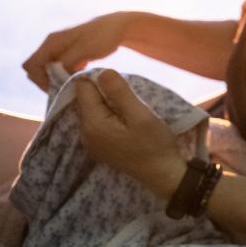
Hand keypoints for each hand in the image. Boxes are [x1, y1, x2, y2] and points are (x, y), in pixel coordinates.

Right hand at [22, 13, 131, 90]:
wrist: (118, 27)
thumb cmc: (103, 36)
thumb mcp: (85, 49)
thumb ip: (67, 61)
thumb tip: (54, 75)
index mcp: (51, 42)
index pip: (31, 65)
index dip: (39, 79)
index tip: (57, 87)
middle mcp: (52, 45)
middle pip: (36, 69)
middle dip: (46, 81)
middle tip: (65, 88)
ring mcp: (60, 50)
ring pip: (48, 71)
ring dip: (57, 80)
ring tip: (73, 85)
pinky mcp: (69, 55)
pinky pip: (59, 69)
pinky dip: (65, 76)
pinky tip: (79, 79)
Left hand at [73, 69, 184, 197]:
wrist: (163, 175)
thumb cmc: (155, 145)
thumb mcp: (141, 115)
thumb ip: (119, 92)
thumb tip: (102, 71)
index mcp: (92, 124)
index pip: (82, 88)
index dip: (100, 79)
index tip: (121, 84)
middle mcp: (84, 133)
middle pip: (84, 99)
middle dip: (103, 92)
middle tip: (129, 97)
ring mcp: (89, 141)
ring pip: (90, 109)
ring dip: (106, 103)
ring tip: (129, 108)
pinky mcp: (98, 146)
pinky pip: (96, 121)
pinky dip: (108, 114)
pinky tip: (125, 119)